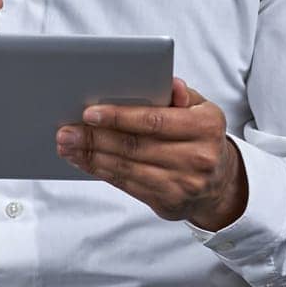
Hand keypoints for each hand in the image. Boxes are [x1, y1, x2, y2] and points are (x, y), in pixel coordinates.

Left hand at [55, 77, 247, 228]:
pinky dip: (101, 172)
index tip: (89, 113)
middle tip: (66, 130)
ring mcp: (183, 183)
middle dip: (95, 138)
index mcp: (205, 126)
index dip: (120, 117)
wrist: (219, 184)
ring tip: (67, 145)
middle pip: (135, 146)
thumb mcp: (202, 109)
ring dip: (92, 156)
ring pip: (127, 168)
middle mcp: (197, 157)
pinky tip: (83, 161)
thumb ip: (182, 95)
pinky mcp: (169, 202)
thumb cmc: (201, 136)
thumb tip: (170, 84)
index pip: (155, 121)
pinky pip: (127, 185)